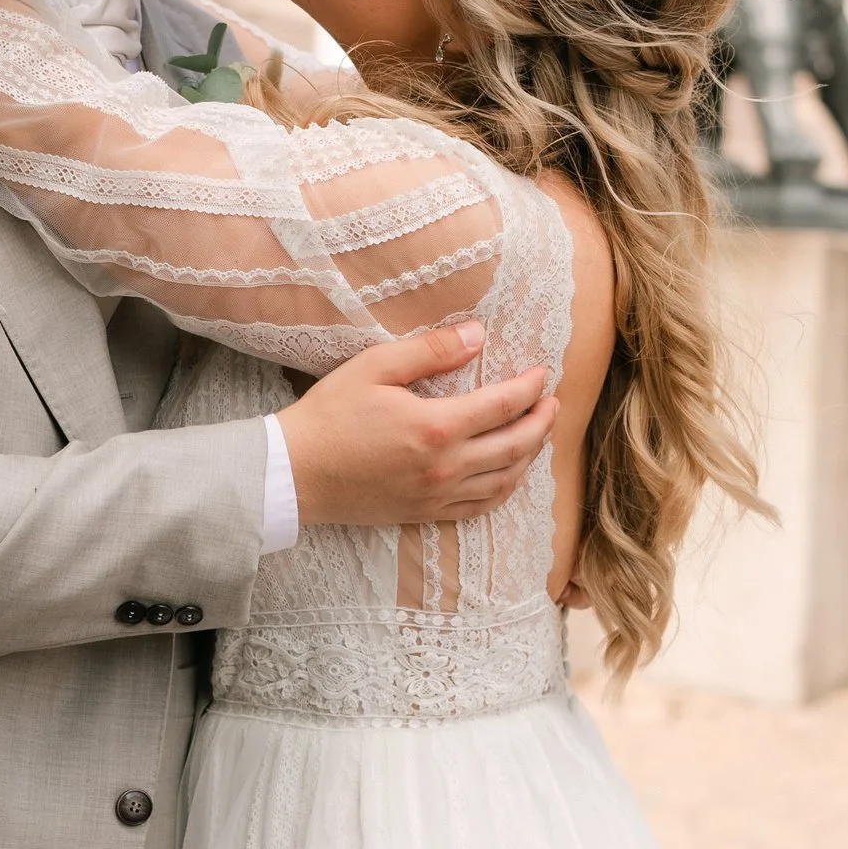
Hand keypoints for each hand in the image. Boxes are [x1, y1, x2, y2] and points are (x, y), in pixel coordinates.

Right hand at [279, 324, 557, 532]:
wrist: (295, 473)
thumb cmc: (330, 415)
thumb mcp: (375, 367)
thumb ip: (431, 350)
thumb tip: (477, 335)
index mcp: (436, 426)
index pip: (503, 405)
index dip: (529, 388)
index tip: (540, 373)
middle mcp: (445, 466)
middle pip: (515, 445)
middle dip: (541, 422)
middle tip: (552, 403)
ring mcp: (437, 495)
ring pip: (504, 480)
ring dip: (529, 455)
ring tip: (537, 434)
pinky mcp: (424, 513)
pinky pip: (480, 506)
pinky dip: (504, 489)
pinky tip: (508, 474)